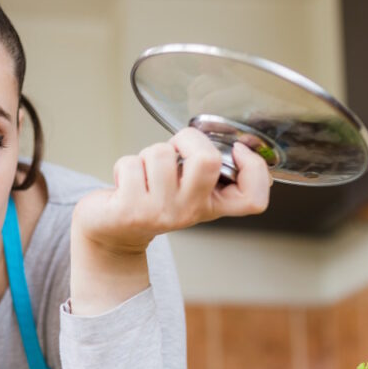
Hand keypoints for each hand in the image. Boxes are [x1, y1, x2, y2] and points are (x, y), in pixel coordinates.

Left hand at [74, 127, 270, 254]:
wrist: (113, 230)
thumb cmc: (151, 200)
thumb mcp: (186, 191)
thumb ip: (205, 172)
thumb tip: (226, 140)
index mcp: (211, 205)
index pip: (253, 199)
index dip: (254, 169)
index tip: (237, 150)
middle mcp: (190, 211)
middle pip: (207, 160)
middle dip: (188, 138)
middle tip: (175, 148)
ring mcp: (160, 213)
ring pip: (161, 153)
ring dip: (147, 153)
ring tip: (143, 172)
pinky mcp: (130, 210)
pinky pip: (130, 164)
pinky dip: (123, 165)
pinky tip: (124, 182)